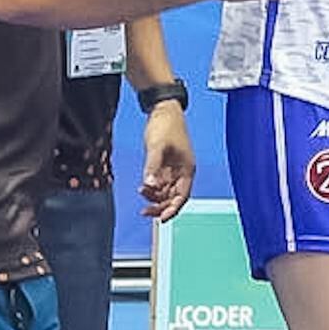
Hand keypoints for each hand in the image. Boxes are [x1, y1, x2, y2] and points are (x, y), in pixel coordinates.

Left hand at [138, 107, 195, 221]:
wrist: (164, 111)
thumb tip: (148, 185)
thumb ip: (152, 167)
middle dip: (161, 206)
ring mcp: (173, 169)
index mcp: (187, 169)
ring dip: (155, 197)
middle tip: (145, 212)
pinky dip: (152, 188)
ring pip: (165, 192)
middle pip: (174, 197)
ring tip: (141, 193)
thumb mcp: (157, 146)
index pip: (182, 196)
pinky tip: (143, 188)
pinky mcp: (164, 165)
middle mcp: (182, 172)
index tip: (163, 219)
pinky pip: (159, 183)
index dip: (173, 209)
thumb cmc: (166, 126)